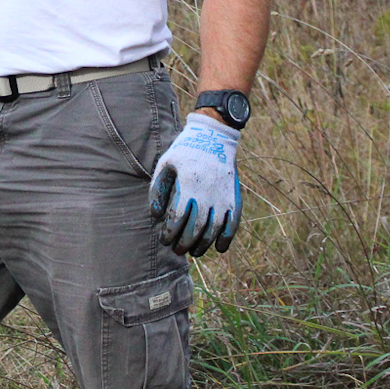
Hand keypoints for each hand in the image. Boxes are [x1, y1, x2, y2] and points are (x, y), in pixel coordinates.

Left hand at [147, 114, 240, 256]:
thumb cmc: (185, 152)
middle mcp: (207, 192)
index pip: (177, 217)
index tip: (164, 239)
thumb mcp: (165, 164)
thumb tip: (155, 217)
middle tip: (177, 250)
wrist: (215, 137)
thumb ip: (157, 190)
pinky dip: (226, 238)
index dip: (169, 233)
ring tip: (194, 251)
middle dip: (184, 243)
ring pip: (214, 229)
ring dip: (203, 245)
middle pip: (195, 228)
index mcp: (188, 183)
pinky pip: (233, 224)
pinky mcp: (234, 198)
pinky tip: (218, 248)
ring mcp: (223, 196)